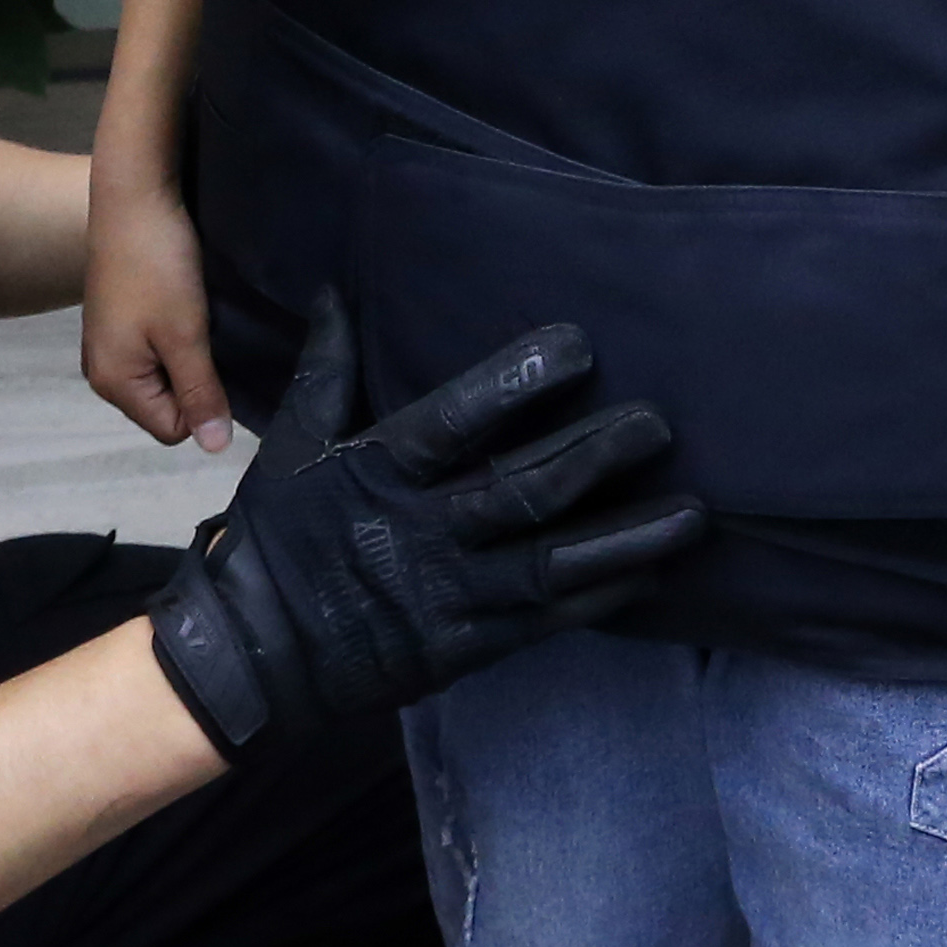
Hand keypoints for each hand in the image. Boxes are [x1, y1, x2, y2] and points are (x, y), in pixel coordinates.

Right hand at [83, 150, 231, 450]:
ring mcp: (107, 342)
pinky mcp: (117, 316)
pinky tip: (184, 304)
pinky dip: (175, 333)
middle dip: (194, 378)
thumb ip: (200, 392)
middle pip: (165, 405)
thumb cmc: (158, 266)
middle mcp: (102, 370)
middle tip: (206, 333)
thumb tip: (215, 449)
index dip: (202, 403)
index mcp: (113, 382)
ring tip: (197, 316)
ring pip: (164, 374)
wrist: (132, 194)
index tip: (214, 358)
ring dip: (187, 353)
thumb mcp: (185, 335)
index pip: (173, 430)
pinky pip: (155, 348)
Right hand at [146, 294, 707, 753]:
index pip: (458, 421)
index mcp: (380, 472)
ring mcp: (450, 595)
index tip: (580, 348)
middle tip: (661, 424)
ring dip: (626, 537)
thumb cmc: (275, 542)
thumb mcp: (288, 448)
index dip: (518, 384)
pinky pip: (546, 622)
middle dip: (597, 457)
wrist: (253, 657)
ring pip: (553, 563)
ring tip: (694, 512)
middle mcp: (424, 533)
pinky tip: (654, 575)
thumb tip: (337, 289)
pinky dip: (602, 599)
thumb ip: (324, 370)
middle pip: (524, 490)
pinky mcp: (466, 646)